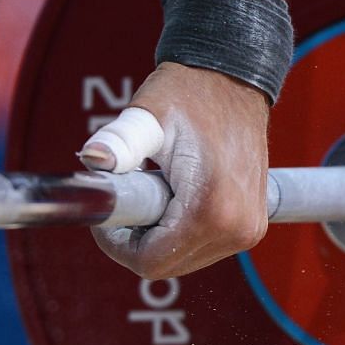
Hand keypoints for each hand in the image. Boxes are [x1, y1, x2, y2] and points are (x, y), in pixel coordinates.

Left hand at [87, 62, 270, 279]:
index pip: (150, 261)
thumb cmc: (190, 94)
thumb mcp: (149, 117)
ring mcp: (248, 231)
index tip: (109, 211)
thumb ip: (119, 142)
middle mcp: (237, 229)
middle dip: (137, 240)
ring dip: (159, 236)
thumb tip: (93, 158)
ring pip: (183, 260)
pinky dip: (179, 232)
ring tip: (154, 190)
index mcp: (211, 210)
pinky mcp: (251, 227)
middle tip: (128, 196)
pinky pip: (203, 248)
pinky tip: (175, 197)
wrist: (235, 79)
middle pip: (167, 266)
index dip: (117, 244)